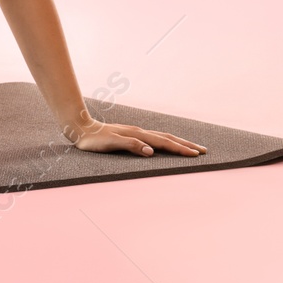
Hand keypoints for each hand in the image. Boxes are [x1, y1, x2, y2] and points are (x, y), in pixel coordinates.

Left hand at [68, 116, 206, 156]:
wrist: (79, 128)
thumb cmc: (93, 140)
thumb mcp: (110, 144)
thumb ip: (131, 145)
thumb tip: (151, 151)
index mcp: (137, 135)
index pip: (164, 143)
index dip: (180, 149)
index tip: (196, 154)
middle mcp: (139, 132)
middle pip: (167, 138)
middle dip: (186, 144)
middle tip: (203, 150)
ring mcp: (135, 132)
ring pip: (162, 137)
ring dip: (178, 142)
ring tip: (191, 147)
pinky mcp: (131, 134)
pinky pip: (154, 138)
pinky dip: (166, 141)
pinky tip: (166, 144)